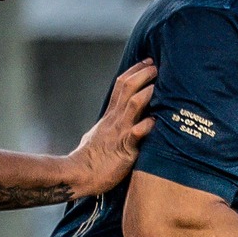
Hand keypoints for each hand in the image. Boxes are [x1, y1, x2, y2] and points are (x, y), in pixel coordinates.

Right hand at [64, 60, 155, 196]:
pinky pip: (135, 134)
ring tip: (159, 84)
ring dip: (147, 93)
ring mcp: (119, 132)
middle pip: (127, 88)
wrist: (78, 174)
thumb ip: (116, 124)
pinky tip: (155, 121)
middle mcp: (115, 120)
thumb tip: (131, 119)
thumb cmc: (93, 158)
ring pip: (133, 105)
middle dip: (142, 74)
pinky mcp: (124, 149)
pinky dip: (145, 126)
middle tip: (156, 65)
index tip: (147, 62)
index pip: (121, 87)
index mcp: (110, 116)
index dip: (134, 72)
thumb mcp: (102, 134)